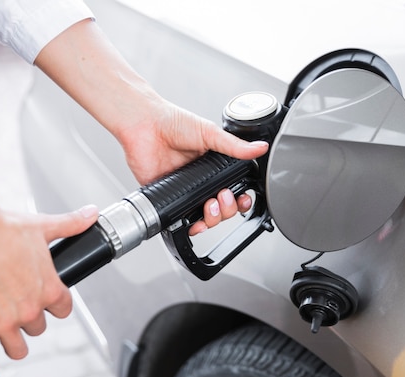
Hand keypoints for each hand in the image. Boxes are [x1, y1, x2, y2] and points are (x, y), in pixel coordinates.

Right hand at [0, 206, 98, 376]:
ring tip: (0, 326)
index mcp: (49, 288)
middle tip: (14, 302)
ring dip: (12, 340)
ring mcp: (5, 323)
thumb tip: (93, 214)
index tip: (45, 299)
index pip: (63, 310)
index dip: (54, 306)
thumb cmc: (4, 228)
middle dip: (28, 319)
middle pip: (38, 329)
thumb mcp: (44, 226)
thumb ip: (72, 224)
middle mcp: (31, 309)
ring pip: (18, 348)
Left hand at [35, 20, 268, 235]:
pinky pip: (182, 219)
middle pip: (223, 207)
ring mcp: (185, 190)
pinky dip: (191, 226)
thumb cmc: (172, 123)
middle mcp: (200, 180)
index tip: (243, 198)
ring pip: (206, 216)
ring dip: (213, 217)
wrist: (145, 125)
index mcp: (213, 165)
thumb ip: (234, 145)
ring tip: (211, 205)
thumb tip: (259, 147)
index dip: (240, 198)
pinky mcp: (168, 197)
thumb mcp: (209, 133)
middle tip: (223, 196)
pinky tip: (196, 222)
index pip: (233, 189)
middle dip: (228, 209)